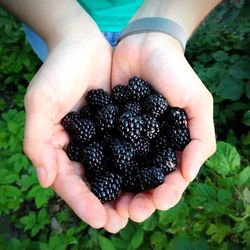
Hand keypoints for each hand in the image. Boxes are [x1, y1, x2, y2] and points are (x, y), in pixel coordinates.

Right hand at [23, 34, 127, 232]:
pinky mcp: (121, 126)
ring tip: (142, 208)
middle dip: (109, 205)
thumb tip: (45, 179)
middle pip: (95, 184)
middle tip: (124, 222)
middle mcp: (83, 148)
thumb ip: (37, 140)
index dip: (84, 204)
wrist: (83, 46)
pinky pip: (131, 150)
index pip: (71, 184)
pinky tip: (153, 177)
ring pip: (116, 172)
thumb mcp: (41, 102)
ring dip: (127, 191)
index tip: (101, 220)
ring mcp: (103, 138)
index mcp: (61, 147)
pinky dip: (140, 165)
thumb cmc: (59, 70)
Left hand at [111, 33, 215, 221]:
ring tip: (109, 207)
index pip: (170, 177)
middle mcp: (148, 145)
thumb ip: (201, 138)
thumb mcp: (198, 102)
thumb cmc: (176, 73)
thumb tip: (189, 174)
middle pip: (144, 180)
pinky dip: (98, 166)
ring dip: (117, 191)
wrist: (146, 47)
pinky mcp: (107, 126)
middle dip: (138, 199)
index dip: (165, 193)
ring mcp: (127, 138)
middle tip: (128, 214)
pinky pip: (102, 149)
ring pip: (122, 172)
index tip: (156, 204)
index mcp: (171, 144)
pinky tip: (92, 180)